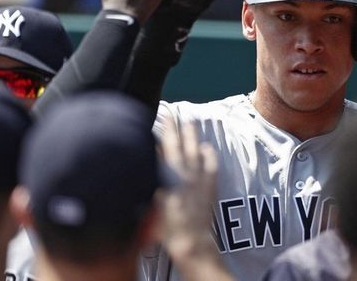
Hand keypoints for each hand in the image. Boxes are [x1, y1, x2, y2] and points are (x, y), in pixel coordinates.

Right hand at [159, 116, 218, 259]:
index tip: (159, 119)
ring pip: (195, 151)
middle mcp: (183, 173)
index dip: (161, 133)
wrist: (190, 240)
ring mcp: (198, 179)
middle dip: (175, 129)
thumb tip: (146, 167)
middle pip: (179, 145)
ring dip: (192, 137)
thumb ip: (149, 182)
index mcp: (167, 175)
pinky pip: (211, 166)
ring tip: (191, 124)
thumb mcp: (150, 203)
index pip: (163, 148)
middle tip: (173, 115)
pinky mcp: (209, 188)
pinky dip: (209, 155)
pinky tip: (207, 148)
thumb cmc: (165, 227)